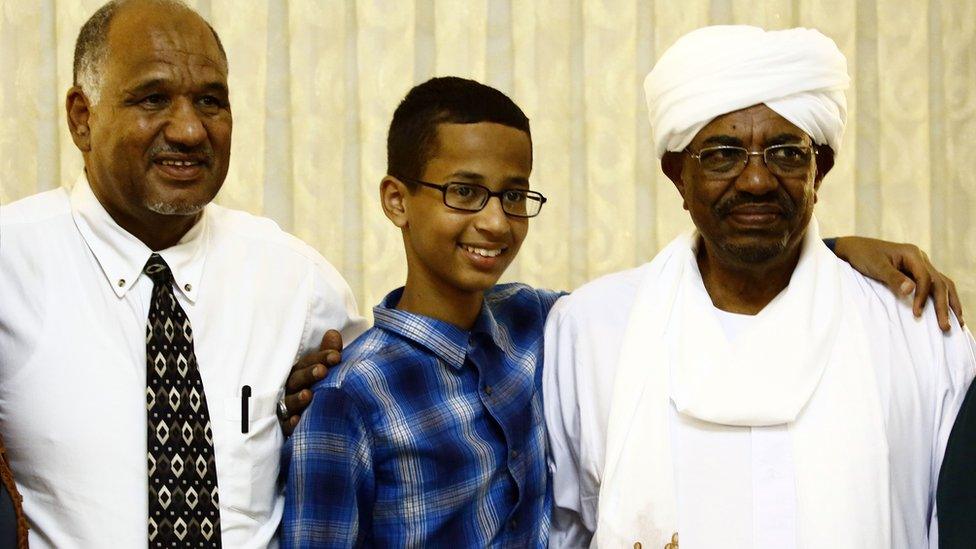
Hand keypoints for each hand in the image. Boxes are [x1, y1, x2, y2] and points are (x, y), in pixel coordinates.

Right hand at [280, 330, 342, 434]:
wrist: (313, 420)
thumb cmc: (318, 389)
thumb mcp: (324, 370)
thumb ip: (329, 353)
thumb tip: (333, 333)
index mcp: (300, 372)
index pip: (308, 362)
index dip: (321, 357)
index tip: (337, 356)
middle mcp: (291, 388)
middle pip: (297, 379)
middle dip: (309, 374)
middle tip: (323, 371)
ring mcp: (287, 407)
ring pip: (289, 401)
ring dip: (297, 398)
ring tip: (308, 395)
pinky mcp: (285, 425)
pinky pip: (285, 425)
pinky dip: (290, 423)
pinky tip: (297, 420)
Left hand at [834, 236, 963, 330]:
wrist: (854, 248)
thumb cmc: (863, 255)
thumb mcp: (875, 266)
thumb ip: (893, 278)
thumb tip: (911, 290)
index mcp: (912, 254)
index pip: (926, 278)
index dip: (923, 297)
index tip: (917, 314)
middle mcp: (920, 259)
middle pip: (939, 283)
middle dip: (943, 305)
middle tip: (945, 327)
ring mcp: (920, 265)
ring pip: (942, 284)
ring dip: (950, 302)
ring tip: (958, 322)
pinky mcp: (915, 272)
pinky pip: (934, 285)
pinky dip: (942, 298)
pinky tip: (947, 310)